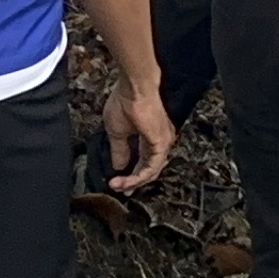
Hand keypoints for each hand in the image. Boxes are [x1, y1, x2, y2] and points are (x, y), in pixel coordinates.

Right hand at [102, 74, 176, 190]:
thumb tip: (118, 166)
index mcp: (150, 136)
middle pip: (149, 169)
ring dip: (133, 181)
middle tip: (120, 189)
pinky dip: (138, 177)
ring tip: (118, 186)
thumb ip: (120, 150)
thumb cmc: (125, 101)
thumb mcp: (117, 131)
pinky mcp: (161, 144)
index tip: (119, 184)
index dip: (132, 174)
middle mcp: (159, 141)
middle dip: (133, 182)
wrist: (134, 88)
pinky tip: (126, 181)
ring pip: (151, 171)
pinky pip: (151, 167)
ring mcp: (162, 143)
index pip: (144, 161)